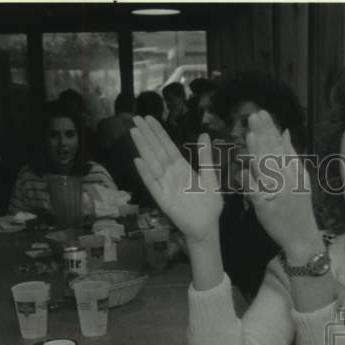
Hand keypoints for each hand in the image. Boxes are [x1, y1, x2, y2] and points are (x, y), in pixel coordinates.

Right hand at [131, 115, 222, 243]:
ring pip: (152, 163)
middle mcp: (171, 174)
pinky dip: (146, 174)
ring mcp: (165, 185)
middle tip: (135, 119)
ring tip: (134, 133)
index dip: (158, 132)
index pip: (167, 146)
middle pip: (157, 151)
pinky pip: (153, 185)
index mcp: (182, 168)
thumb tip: (204, 134)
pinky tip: (138, 161)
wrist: (207, 226)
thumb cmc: (209, 204)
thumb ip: (206, 158)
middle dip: (147, 135)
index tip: (148, 118)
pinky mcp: (163, 199)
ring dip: (143, 148)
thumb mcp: (211, 178)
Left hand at [244, 110, 319, 254]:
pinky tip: (241, 171)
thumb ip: (292, 156)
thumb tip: (285, 132)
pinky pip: (257, 194)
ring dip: (259, 153)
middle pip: (274, 154)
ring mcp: (277, 194)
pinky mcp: (266, 208)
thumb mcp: (300, 179)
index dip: (270, 130)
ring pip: (268, 171)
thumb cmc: (298, 207)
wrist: (302, 236)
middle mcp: (287, 180)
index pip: (280, 147)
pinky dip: (250, 183)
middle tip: (253, 116)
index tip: (261, 114)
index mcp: (293, 171)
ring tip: (251, 135)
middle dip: (264, 134)